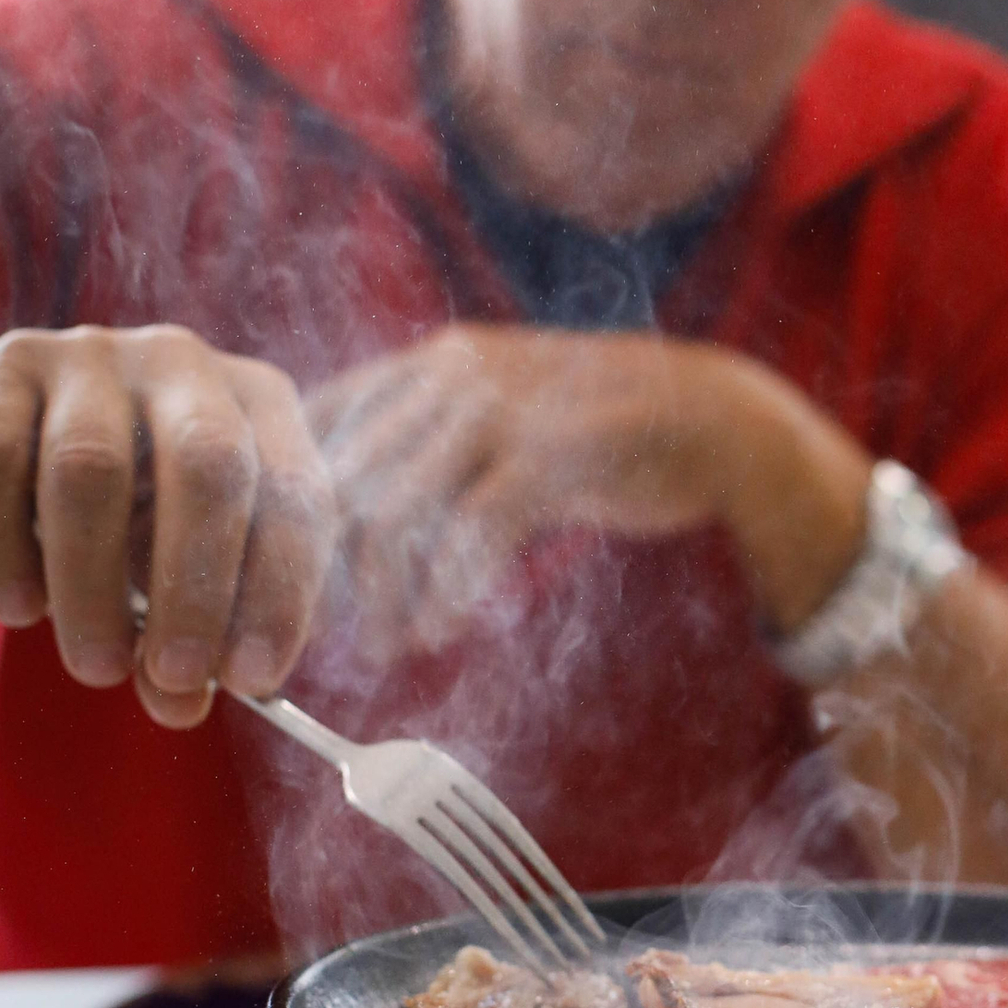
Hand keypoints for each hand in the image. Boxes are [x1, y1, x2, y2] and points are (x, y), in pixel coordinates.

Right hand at [0, 325, 335, 726]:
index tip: (253, 679)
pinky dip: (5, 548)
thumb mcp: (180, 565)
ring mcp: (89, 356)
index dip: (281, 591)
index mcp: (258, 405)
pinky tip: (20, 606)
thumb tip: (180, 702)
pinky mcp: (3, 368)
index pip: (294, 493)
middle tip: (173, 675)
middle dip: (194, 586)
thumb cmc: (130, 517)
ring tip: (94, 665)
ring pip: (88, 469)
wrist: (23, 445)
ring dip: (92, 587)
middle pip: (207, 464)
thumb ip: (197, 630)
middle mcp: (183, 364)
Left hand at [307, 324, 870, 651]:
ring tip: (384, 647)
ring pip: (394, 514)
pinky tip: (438, 631)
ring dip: (381, 597)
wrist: (713, 418)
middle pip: (346, 479)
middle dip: (328, 571)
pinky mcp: (545, 457)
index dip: (296, 510)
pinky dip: (441, 595)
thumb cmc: (599, 429)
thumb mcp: (501, 411)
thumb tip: (349, 514)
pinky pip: (464, 536)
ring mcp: (500, 411)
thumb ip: (427, 444)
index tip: (294, 577)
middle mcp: (453, 374)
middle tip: (325, 635)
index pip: (321, 425)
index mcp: (432, 360)